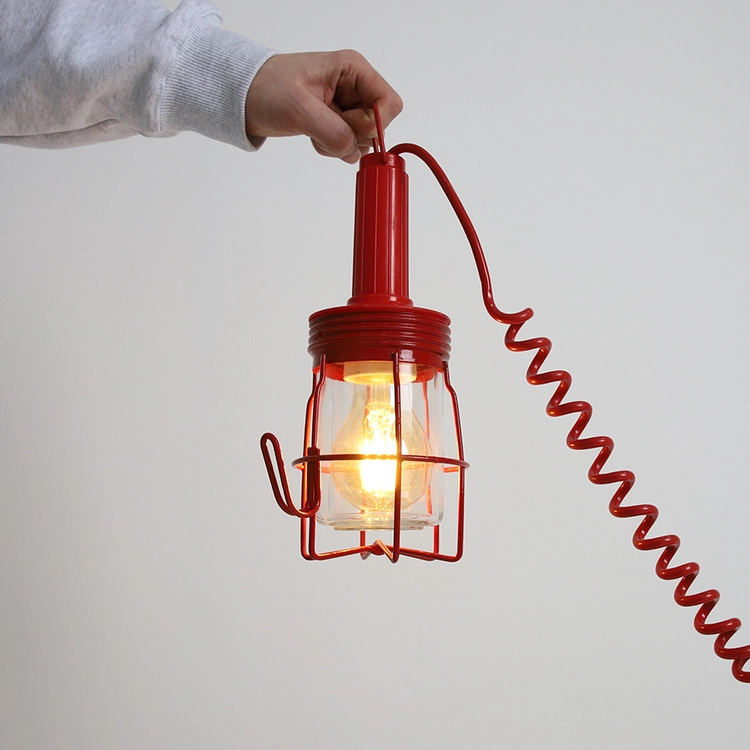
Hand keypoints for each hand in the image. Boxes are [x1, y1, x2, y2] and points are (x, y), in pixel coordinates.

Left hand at [245, 50, 402, 163]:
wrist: (245, 97)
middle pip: (378, 125)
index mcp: (353, 70)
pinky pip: (349, 145)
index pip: (389, 103)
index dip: (374, 122)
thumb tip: (353, 151)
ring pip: (364, 139)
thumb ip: (332, 131)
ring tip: (314, 131)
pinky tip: (314, 136)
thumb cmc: (267, 89)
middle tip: (323, 127)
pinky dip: (333, 149)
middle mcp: (355, 86)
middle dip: (352, 135)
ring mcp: (347, 106)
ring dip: (340, 144)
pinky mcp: (337, 122)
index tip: (348, 125)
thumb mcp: (299, 109)